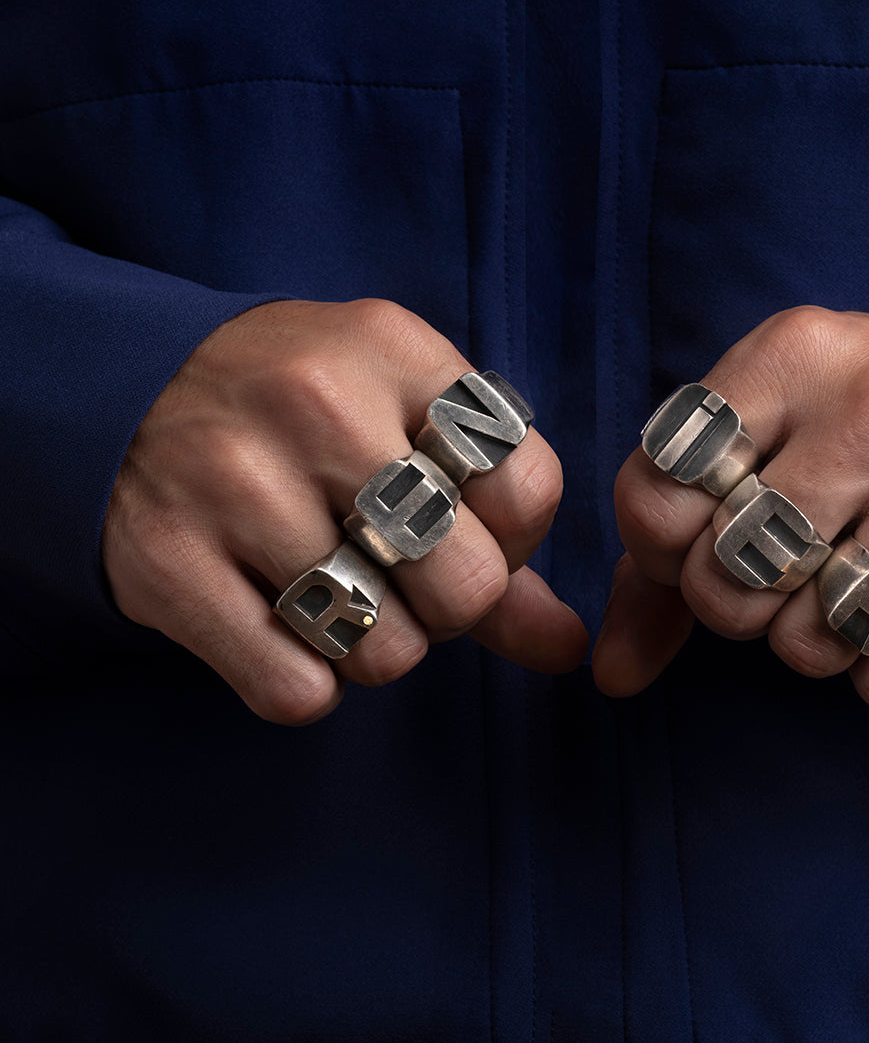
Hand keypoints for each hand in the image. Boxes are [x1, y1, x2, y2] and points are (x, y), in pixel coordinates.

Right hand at [102, 299, 586, 723]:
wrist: (121, 389)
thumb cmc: (299, 414)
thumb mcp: (403, 423)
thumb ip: (500, 533)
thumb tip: (572, 649)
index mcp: (395, 351)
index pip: (530, 490)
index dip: (513, 539)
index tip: (465, 528)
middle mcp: (319, 404)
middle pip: (468, 584)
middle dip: (448, 607)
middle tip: (399, 576)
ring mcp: (236, 481)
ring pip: (386, 652)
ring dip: (376, 647)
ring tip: (337, 594)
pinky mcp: (167, 563)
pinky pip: (295, 691)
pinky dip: (306, 683)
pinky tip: (280, 626)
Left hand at [593, 307, 868, 713]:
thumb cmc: (863, 422)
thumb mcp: (762, 430)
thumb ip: (665, 541)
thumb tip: (610, 673)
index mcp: (791, 353)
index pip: (653, 497)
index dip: (659, 546)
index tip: (701, 534)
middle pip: (726, 582)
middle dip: (735, 600)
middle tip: (781, 565)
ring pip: (808, 643)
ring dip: (810, 639)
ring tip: (846, 582)